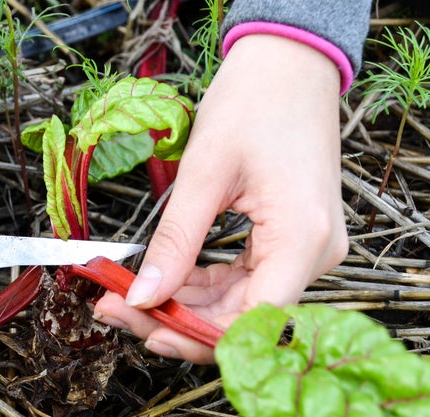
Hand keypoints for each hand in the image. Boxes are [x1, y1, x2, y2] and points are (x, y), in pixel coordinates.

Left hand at [94, 35, 348, 362]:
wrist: (288, 65)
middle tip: (117, 309)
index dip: (196, 336)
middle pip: (241, 315)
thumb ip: (175, 243)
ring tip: (127, 295)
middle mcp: (313, 254)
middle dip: (176, 319)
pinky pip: (243, 279)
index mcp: (303, 238)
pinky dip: (201, 284)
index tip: (144, 330)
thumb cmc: (254, 102)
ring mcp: (304, 249)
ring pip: (238, 302)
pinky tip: (162, 280)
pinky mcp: (289, 240)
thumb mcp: (204, 174)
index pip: (252, 319)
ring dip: (184, 303)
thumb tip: (143, 297)